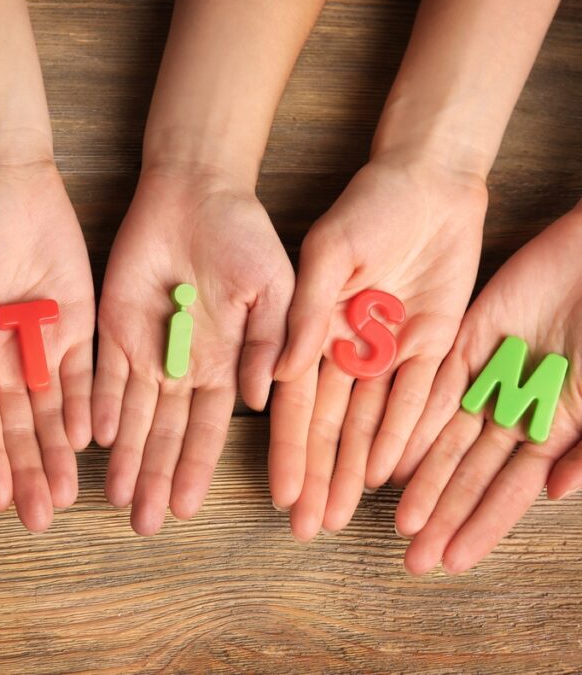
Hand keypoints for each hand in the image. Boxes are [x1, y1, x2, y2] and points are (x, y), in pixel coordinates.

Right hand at [0, 162, 93, 532]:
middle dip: (27, 472)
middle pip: (18, 428)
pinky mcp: (78, 327)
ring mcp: (41, 347)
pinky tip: (91, 440)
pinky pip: (85, 374)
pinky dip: (88, 406)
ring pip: (54, 412)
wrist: (7, 184)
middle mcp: (2, 362)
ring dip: (58, 453)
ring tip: (66, 495)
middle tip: (40, 517)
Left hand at [94, 169, 292, 534]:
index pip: (209, 428)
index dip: (197, 467)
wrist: (197, 192)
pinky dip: (101, 405)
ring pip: (133, 415)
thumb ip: (271, 342)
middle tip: (143, 523)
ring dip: (127, 456)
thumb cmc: (245, 236)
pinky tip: (98, 439)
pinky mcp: (114, 325)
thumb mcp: (275, 288)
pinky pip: (104, 373)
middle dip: (157, 477)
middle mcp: (183, 366)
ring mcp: (147, 348)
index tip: (187, 506)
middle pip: (167, 433)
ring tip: (118, 498)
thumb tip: (262, 397)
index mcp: (226, 363)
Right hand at [271, 159, 485, 539]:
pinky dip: (404, 437)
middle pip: (333, 427)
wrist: (428, 181)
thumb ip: (303, 314)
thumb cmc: (367, 208)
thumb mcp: (327, 254)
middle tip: (308, 526)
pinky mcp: (432, 345)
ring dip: (355, 469)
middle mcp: (347, 350)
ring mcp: (388, 352)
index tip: (283, 495)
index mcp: (313, 330)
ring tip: (340, 515)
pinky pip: (418, 400)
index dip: (290, 451)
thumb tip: (275, 377)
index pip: (298, 404)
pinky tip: (387, 475)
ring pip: (372, 424)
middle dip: (320, 477)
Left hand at [394, 201, 581, 574]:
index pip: (507, 489)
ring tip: (395, 520)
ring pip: (443, 437)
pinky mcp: (466, 340)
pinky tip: (391, 455)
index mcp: (553, 428)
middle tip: (409, 557)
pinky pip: (434, 386)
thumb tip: (554, 495)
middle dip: (440, 515)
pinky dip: (413, 421)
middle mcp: (513, 410)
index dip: (478, 525)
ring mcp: (488, 377)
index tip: (450, 562)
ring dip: (420, 479)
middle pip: (468, 473)